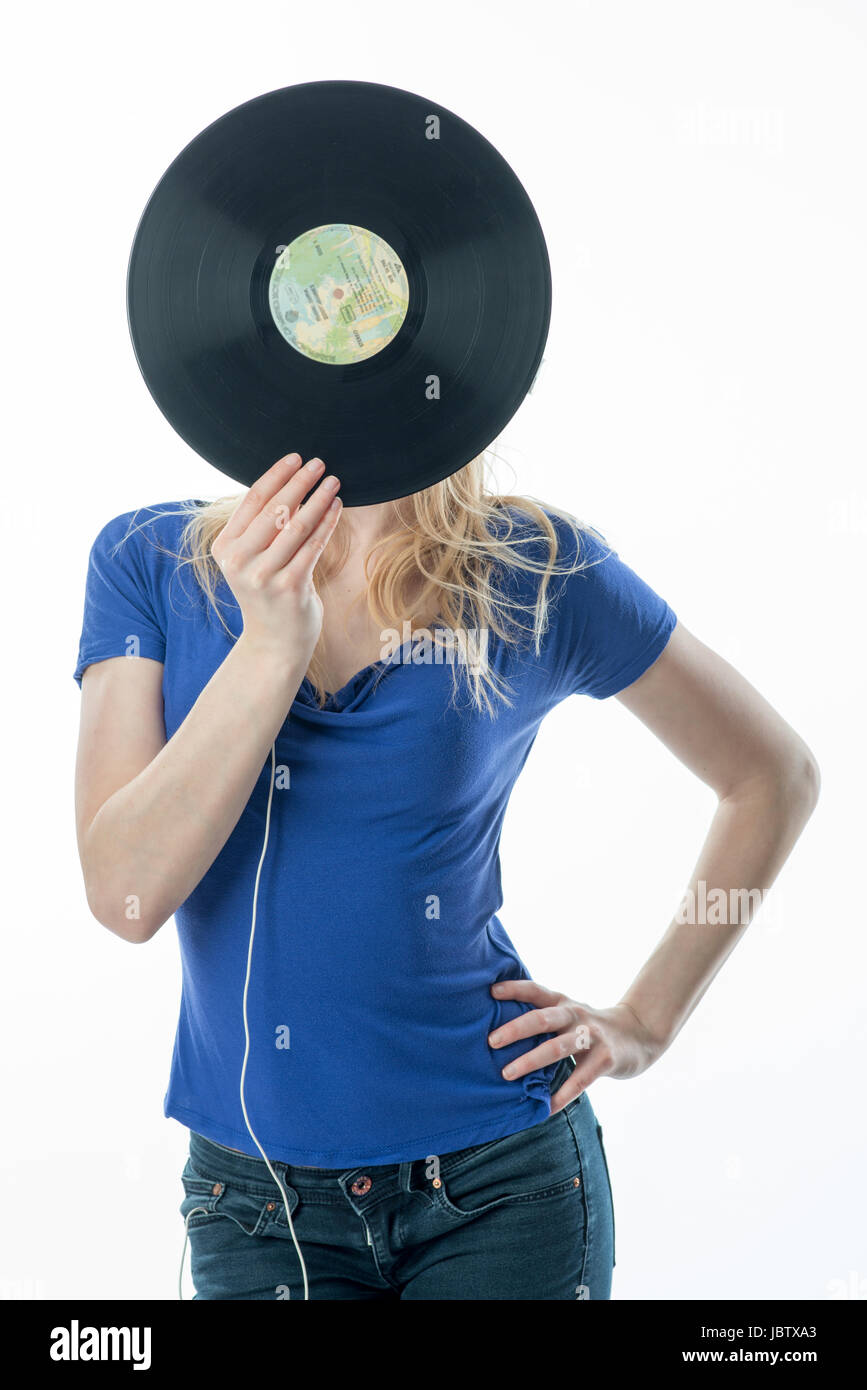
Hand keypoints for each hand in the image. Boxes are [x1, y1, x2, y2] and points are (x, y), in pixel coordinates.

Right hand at [211, 453, 341, 668]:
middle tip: (319, 463)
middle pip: (274, 509)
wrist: (274, 641)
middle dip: (300, 481)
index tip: (295, 457)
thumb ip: (264, 525)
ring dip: (318, 499)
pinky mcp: (290, 587)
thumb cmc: (267, 590)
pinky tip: (337, 507)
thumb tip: (292, 482)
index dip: (276, 475)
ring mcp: (264, 576)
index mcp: (225, 547)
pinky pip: (313, 546)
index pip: (252, 500)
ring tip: (333, 482)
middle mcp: (240, 561)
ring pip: (297, 526)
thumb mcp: (254, 557)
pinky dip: (327, 523)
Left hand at [488, 980, 667, 1113]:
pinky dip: (561, 1095)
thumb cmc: (590, 1027)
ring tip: (507, 1074)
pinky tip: (545, 1108)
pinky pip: (580, 1080)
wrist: (639, 1034)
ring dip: (530, 1061)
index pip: (536, 991)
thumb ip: (543, 1019)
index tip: (491, 991)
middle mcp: (575, 1015)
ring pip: (557, 1048)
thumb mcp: (569, 1014)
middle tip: (491, 1041)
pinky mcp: (605, 1058)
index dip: (515, 989)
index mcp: (563, 1003)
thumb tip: (499, 1032)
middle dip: (516, 1029)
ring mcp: (592, 1036)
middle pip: (542, 1018)